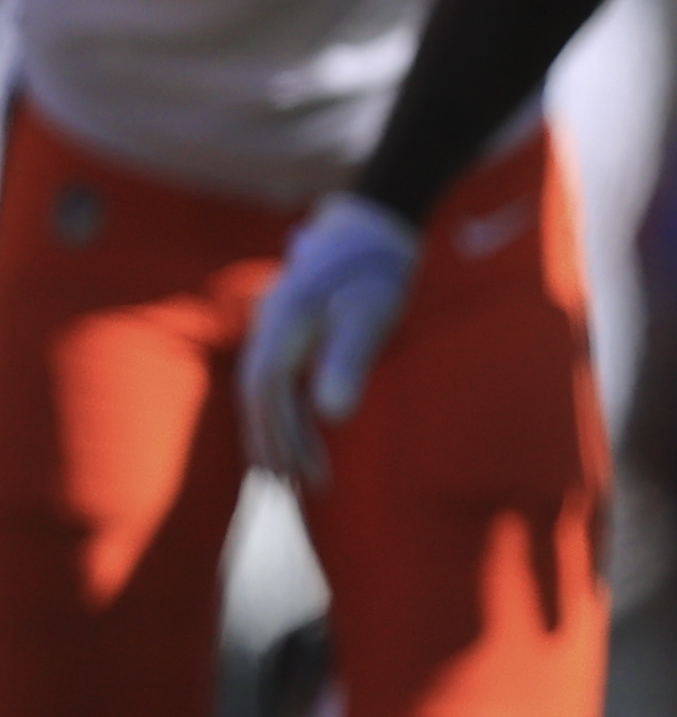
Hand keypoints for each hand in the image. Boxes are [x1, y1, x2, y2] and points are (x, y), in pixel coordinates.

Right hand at [242, 195, 422, 481]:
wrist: (372, 225)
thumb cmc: (377, 270)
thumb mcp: (371, 314)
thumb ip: (350, 360)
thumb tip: (332, 416)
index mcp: (283, 326)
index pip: (269, 395)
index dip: (283, 438)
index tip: (305, 475)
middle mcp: (269, 328)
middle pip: (258, 398)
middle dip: (273, 445)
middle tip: (294, 491)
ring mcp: (275, 328)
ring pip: (263, 390)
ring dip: (273, 432)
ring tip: (289, 476)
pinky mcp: (288, 329)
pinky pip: (275, 379)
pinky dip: (280, 411)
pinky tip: (295, 433)